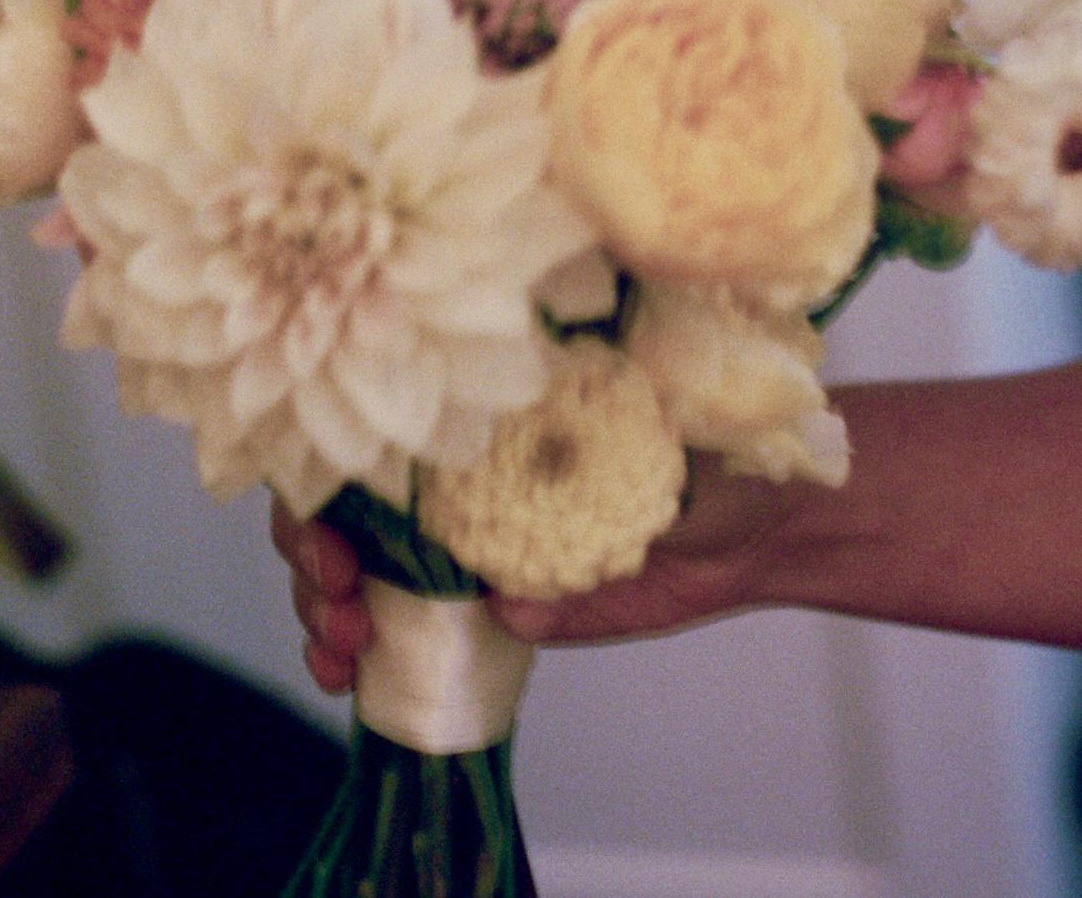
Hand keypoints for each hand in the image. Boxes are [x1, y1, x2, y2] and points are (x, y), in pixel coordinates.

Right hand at [270, 458, 797, 692]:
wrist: (768, 514)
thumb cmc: (708, 437)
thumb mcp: (637, 404)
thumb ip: (573, 445)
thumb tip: (508, 523)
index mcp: (481, 414)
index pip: (368, 433)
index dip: (329, 478)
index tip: (335, 528)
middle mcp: (461, 475)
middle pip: (341, 506)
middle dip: (313, 557)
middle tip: (340, 602)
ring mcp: (468, 544)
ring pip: (354, 571)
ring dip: (323, 611)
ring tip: (343, 649)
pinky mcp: (497, 607)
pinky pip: (411, 632)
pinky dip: (365, 658)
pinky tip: (351, 676)